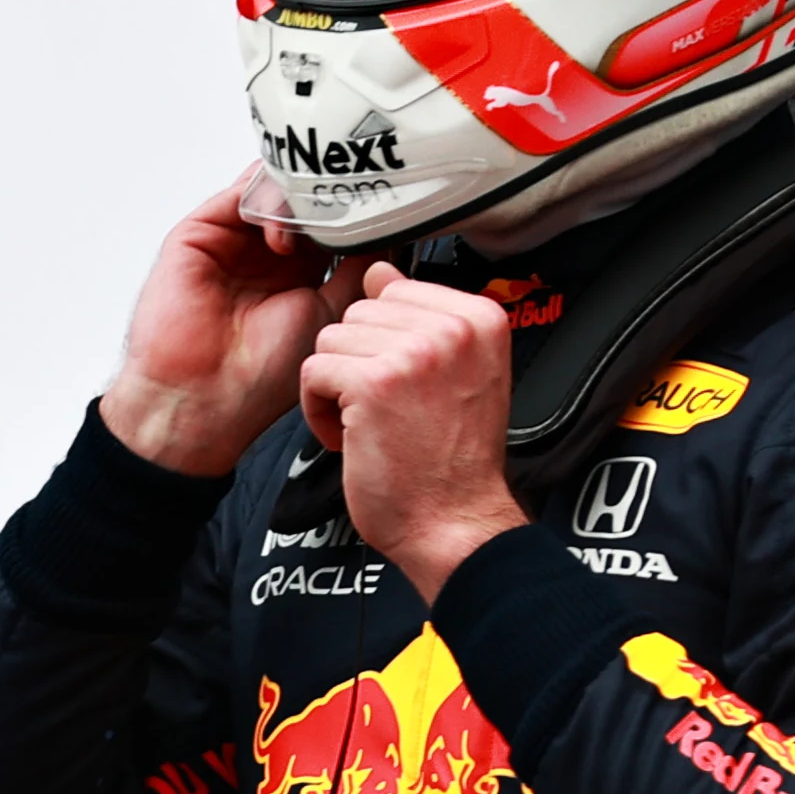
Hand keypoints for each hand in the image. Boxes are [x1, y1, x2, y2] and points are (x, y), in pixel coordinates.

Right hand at [100, 182, 369, 474]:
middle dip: (329, 193)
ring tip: (317, 218)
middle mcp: (262, 252)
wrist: (205, 399)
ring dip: (299, 195)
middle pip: (299, 198)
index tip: (384, 200)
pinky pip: (236, 196)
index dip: (353, 208)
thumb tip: (390, 233)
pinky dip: (266, 197)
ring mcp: (229, 240)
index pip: (327, 220)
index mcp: (296, 272)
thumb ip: (358, 270)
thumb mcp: (332, 315)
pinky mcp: (198, 233)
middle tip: (358, 194)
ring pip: (271, 190)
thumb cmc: (259, 375)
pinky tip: (284, 227)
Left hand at [296, 261, 525, 601]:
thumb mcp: (458, 374)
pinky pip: (313, 370)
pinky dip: (317, 410)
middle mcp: (453, 327)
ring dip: (336, 386)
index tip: (406, 385)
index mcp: (481, 317)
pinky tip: (352, 437)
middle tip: (386, 411)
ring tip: (370, 424)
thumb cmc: (451, 460)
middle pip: (359, 312)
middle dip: (358, 363)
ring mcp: (414, 351)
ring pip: (331, 338)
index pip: (396, 288)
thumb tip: (377, 270)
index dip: (384, 341)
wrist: (454, 523)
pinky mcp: (374, 382)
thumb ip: (421, 320)